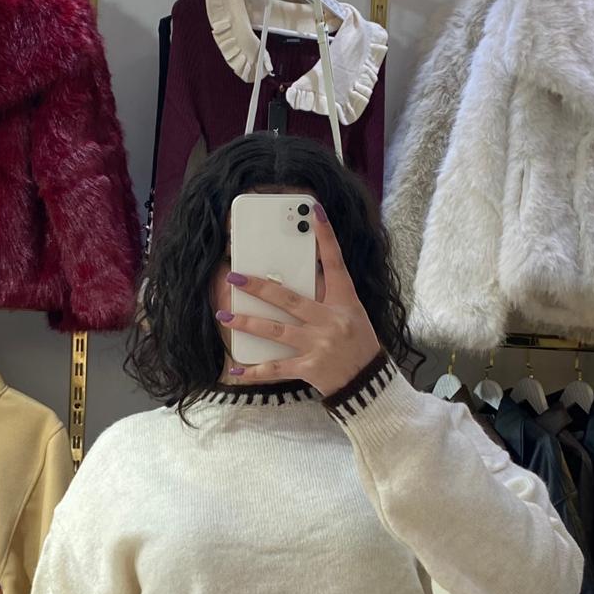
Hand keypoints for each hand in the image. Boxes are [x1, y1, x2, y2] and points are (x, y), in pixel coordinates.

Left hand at [216, 204, 380, 396]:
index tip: (314, 211)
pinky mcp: (310, 368)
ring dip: (247, 323)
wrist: (368, 382)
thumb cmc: (358, 344)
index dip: (326, 236)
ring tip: (225, 316)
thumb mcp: (351, 313)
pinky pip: (276, 369)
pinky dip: (254, 371)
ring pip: (275, 331)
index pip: (336, 262)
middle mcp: (330, 320)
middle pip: (288, 299)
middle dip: (258, 287)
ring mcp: (319, 345)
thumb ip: (327, 297)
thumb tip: (295, 280)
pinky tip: (235, 370)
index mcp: (344, 301)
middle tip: (233, 276)